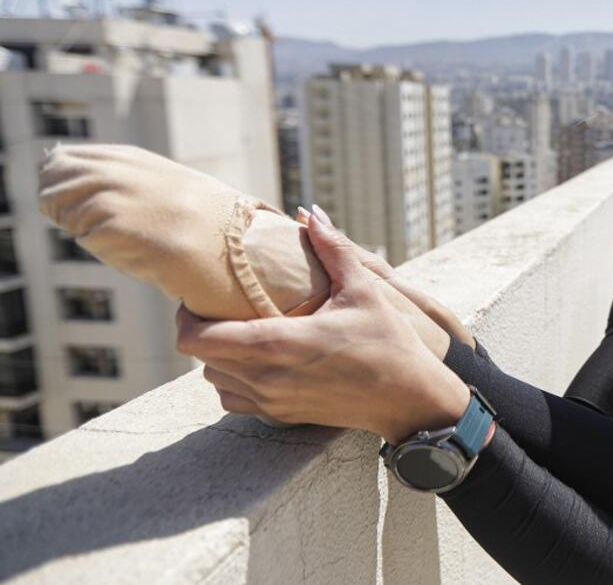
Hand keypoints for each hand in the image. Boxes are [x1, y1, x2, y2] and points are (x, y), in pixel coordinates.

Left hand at [177, 205, 469, 443]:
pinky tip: (255, 361)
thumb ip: (332, 249)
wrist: (408, 398)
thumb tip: (309, 213)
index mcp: (280, 343)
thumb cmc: (388, 343)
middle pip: (200, 357)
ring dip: (217, 356)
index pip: (200, 339)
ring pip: (214, 380)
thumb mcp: (362, 290)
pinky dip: (232, 381)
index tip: (202, 297)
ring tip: (239, 331)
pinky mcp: (281, 416)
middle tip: (220, 307)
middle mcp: (268, 378)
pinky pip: (233, 401)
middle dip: (202, 330)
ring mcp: (273, 402)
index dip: (187, 317)